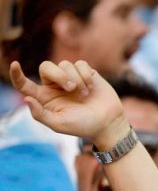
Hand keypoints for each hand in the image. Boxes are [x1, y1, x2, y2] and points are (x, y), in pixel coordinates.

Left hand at [9, 60, 127, 147]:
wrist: (108, 123)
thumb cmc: (83, 126)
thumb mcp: (59, 124)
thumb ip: (40, 114)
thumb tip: (27, 98)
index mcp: (45, 98)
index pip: (25, 84)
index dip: (17, 75)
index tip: (14, 65)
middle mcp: (55, 86)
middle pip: (46, 67)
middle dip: (58, 75)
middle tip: (71, 88)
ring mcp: (71, 78)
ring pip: (65, 64)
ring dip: (76, 79)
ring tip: (86, 94)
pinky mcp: (86, 73)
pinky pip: (80, 64)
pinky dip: (85, 75)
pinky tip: (92, 87)